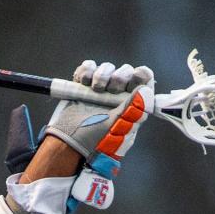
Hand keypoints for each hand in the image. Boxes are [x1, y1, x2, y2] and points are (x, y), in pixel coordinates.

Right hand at [44, 60, 153, 212]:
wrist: (67, 145)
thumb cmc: (94, 142)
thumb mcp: (117, 128)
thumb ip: (134, 109)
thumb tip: (146, 90)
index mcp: (132, 107)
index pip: (144, 82)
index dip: (141, 76)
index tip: (134, 78)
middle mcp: (118, 97)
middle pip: (126, 72)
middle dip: (119, 76)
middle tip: (110, 88)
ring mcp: (101, 91)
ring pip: (107, 68)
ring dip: (101, 74)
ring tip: (93, 89)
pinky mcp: (84, 87)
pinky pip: (88, 68)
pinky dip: (86, 71)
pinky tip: (82, 82)